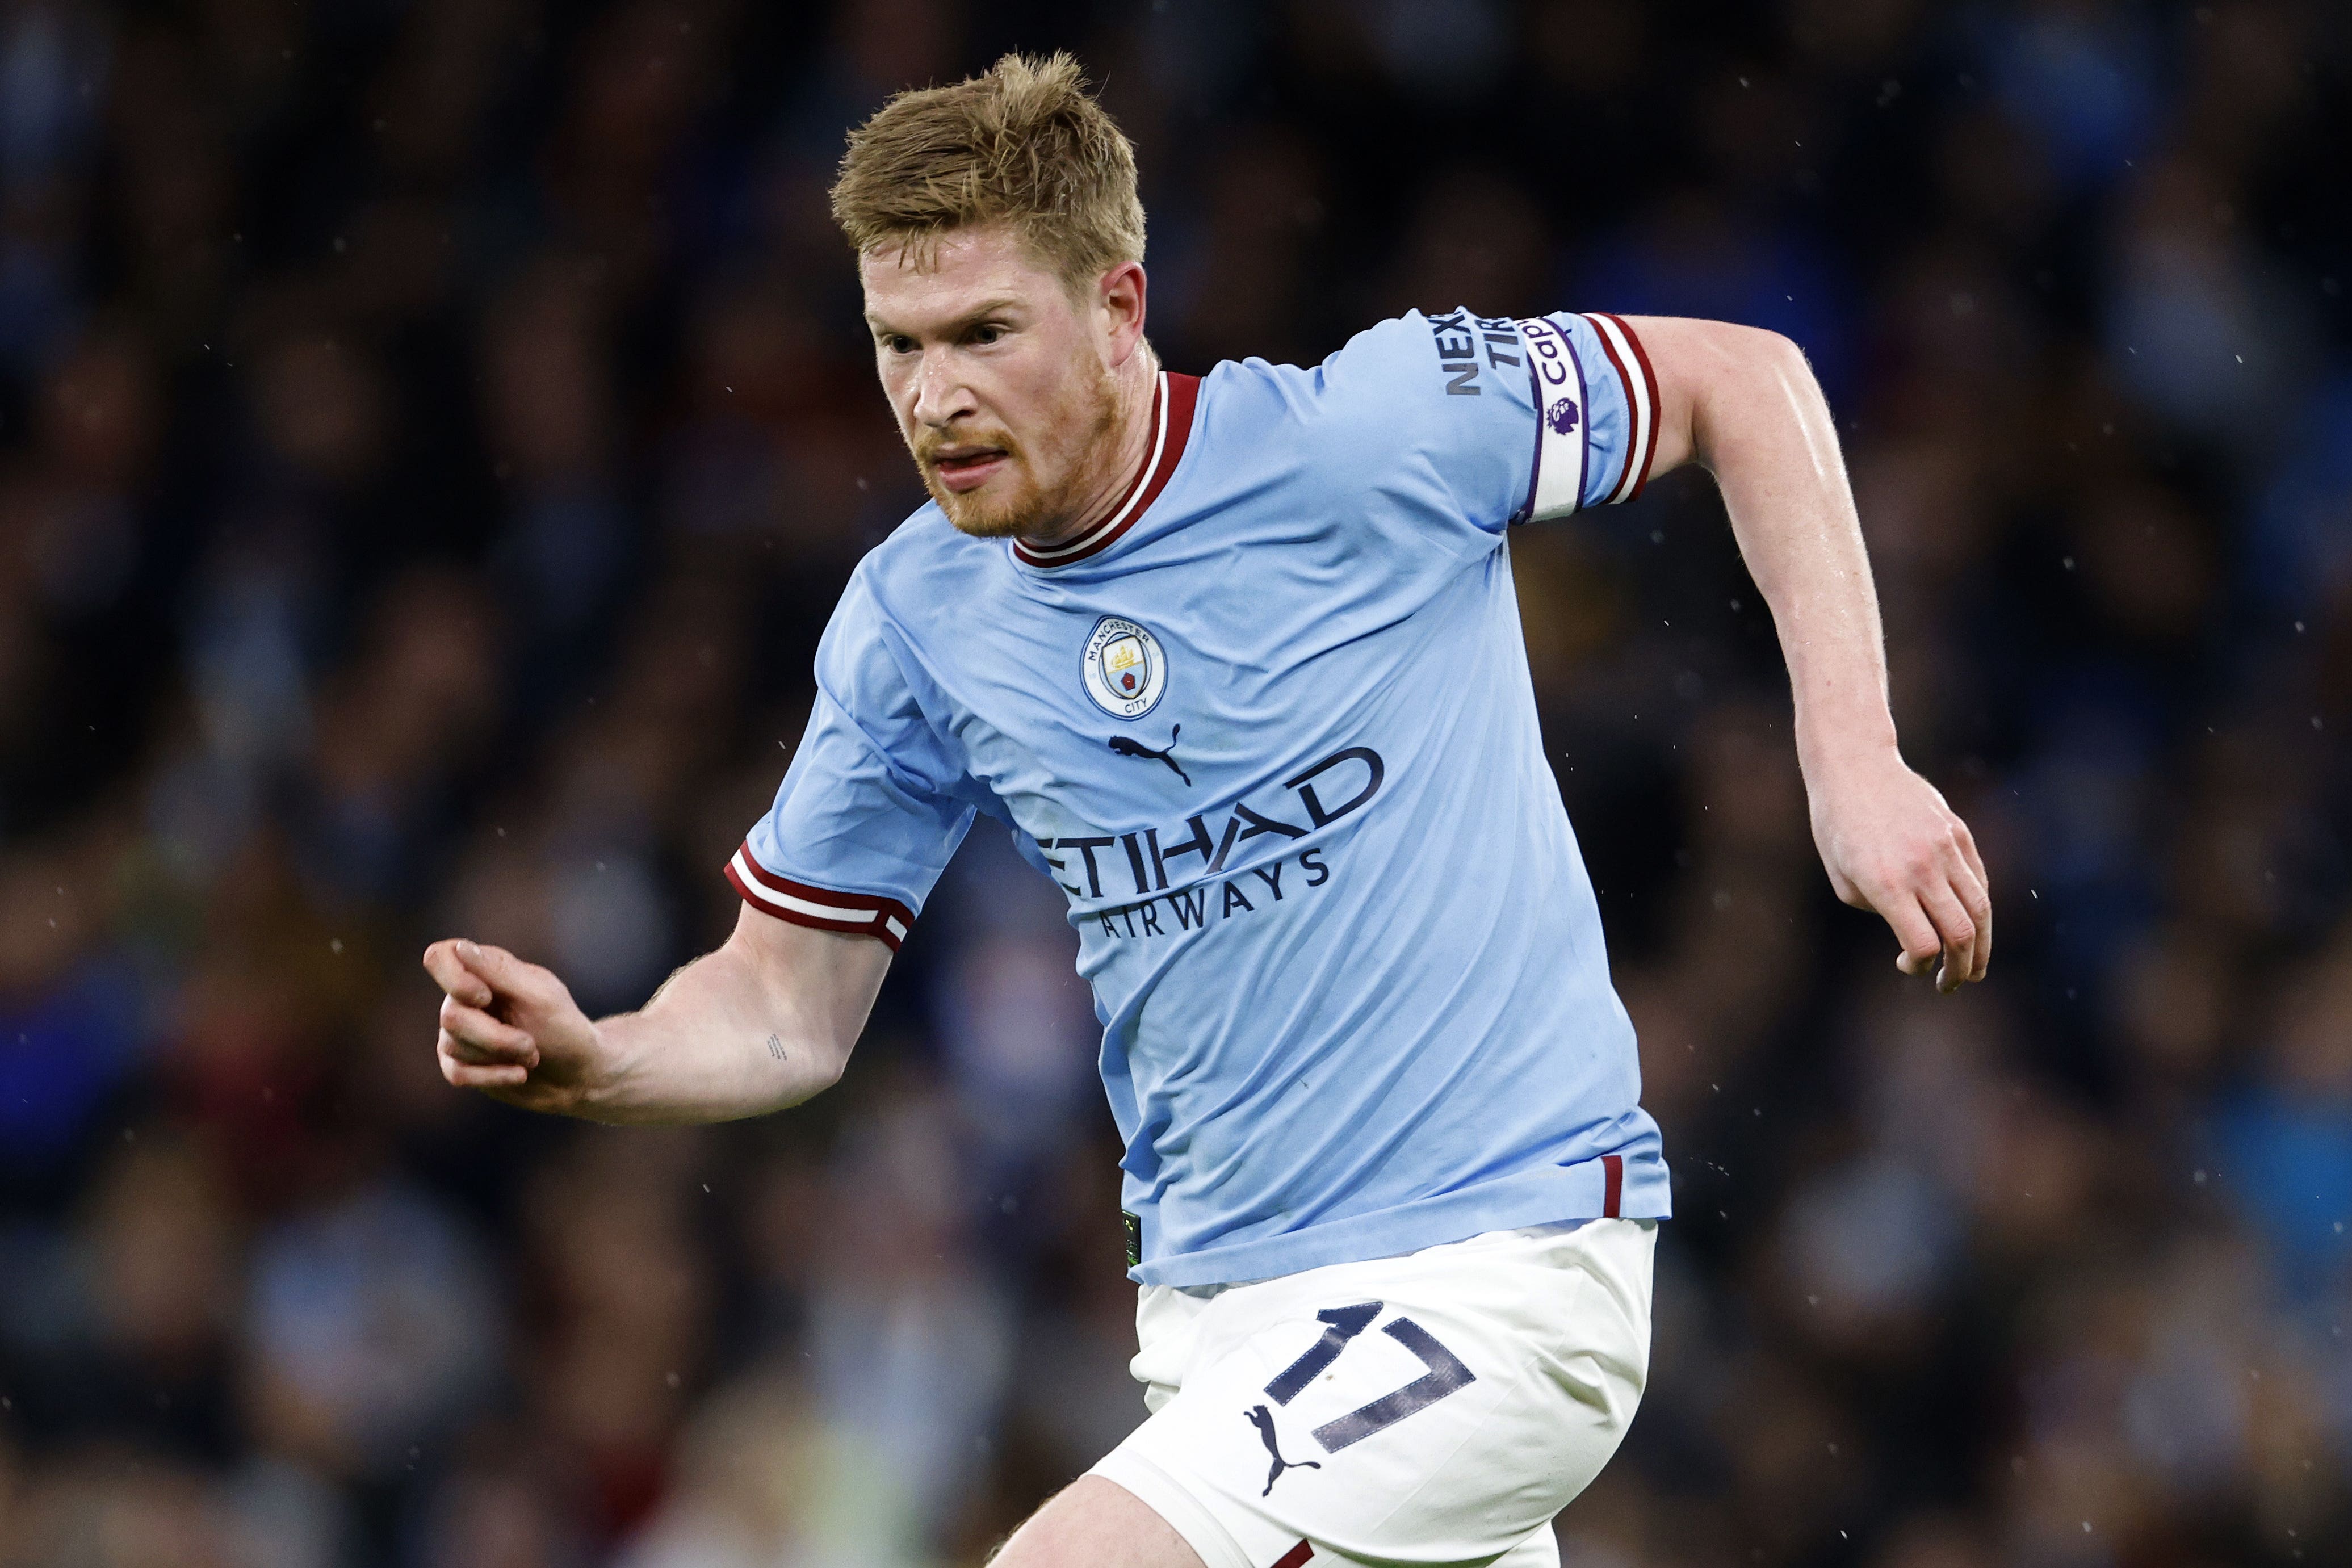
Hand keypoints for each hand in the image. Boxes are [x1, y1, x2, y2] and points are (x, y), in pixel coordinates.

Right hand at [422, 939, 609, 1114]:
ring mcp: (458, 1033)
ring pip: (454, 1046)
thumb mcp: (540, 997)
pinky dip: (493, 1076)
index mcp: (485, 970)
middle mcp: (464, 999)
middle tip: (531, 1044)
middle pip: (451, 1015)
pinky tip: (518, 1074)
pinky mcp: (460, 1064)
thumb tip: (460, 947)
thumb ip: (499, 972)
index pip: (440, 957)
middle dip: (496, 1036)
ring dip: (501, 1056)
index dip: (454, 979)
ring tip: (531, 1055)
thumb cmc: (564, 1029)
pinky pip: (457, 1074)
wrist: (577, 1075)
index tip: (486, 997)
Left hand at [1807, 752, 1990, 993]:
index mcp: (1887, 883)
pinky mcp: (1959, 833)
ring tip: (1975, 967)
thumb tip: (1916, 932)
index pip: (1923, 944)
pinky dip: (1977, 908)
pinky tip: (1969, 925)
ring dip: (1981, 946)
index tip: (1905, 965)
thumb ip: (1881, 910)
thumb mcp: (1844, 879)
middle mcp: (1922, 867)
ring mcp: (1946, 848)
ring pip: (1980, 909)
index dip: (1918, 966)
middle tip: (1952, 984)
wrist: (1855, 767)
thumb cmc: (1837, 827)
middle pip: (1960, 933)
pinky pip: (1977, 880)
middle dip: (1961, 969)